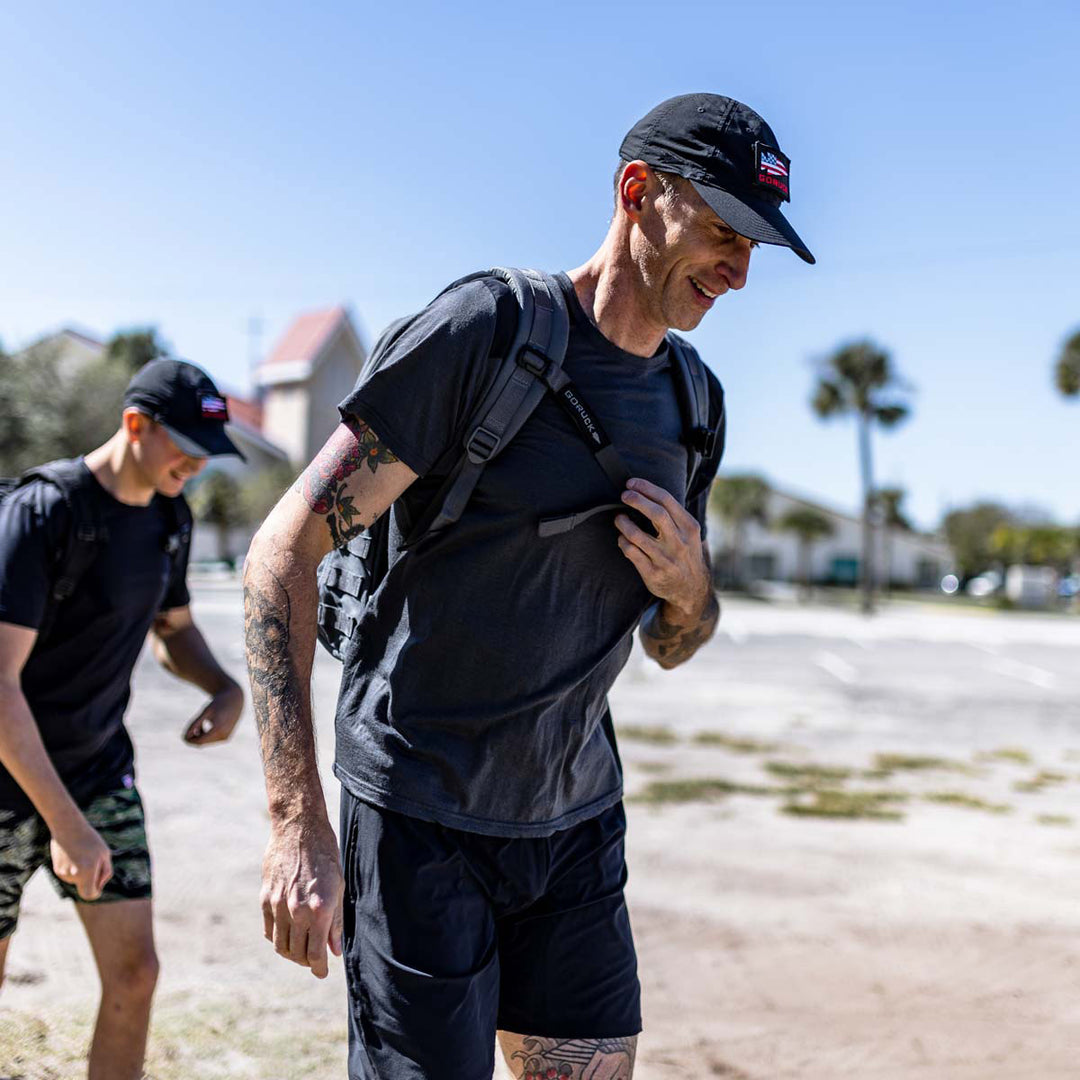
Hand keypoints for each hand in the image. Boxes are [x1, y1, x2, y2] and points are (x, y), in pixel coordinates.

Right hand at [50, 817, 112, 900]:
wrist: (67, 827)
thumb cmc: (90, 840)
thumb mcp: (105, 854)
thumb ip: (105, 872)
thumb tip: (99, 886)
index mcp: (87, 872)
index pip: (89, 894)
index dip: (95, 892)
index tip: (98, 888)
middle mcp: (73, 876)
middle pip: (84, 886)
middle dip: (90, 879)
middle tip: (94, 863)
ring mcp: (63, 873)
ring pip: (77, 879)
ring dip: (82, 871)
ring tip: (83, 853)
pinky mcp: (57, 869)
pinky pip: (70, 873)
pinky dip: (74, 867)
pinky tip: (74, 853)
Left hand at [183, 682, 242, 745]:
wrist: (234, 699)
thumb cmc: (218, 703)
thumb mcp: (205, 712)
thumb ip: (195, 724)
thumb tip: (185, 737)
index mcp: (218, 729)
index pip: (199, 742)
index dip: (189, 740)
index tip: (183, 734)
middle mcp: (223, 735)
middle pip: (202, 743)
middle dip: (194, 737)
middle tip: (191, 727)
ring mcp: (226, 737)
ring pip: (206, 742)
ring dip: (200, 736)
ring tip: (200, 724)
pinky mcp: (226, 737)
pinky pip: (212, 740)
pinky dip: (206, 735)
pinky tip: (206, 726)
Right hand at [261, 817, 344, 978]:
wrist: (299, 830)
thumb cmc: (325, 855)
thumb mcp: (338, 887)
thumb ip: (335, 921)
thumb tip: (334, 951)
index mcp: (319, 909)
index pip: (316, 953)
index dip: (320, 968)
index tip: (323, 972)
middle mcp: (297, 911)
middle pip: (297, 953)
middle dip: (307, 962)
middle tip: (314, 959)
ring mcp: (278, 906)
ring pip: (280, 946)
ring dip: (291, 954)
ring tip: (301, 950)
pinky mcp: (265, 899)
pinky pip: (269, 930)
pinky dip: (278, 939)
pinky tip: (288, 934)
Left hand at [615, 478, 710, 615]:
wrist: (691, 589)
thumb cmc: (684, 553)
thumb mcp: (688, 533)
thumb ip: (673, 515)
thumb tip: (644, 492)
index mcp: (689, 528)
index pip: (667, 500)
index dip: (647, 488)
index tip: (632, 484)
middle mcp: (679, 543)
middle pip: (656, 514)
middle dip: (637, 500)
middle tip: (624, 495)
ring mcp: (666, 559)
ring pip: (637, 535)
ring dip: (624, 523)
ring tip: (619, 518)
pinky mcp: (653, 573)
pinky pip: (631, 552)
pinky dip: (623, 542)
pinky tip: (623, 539)